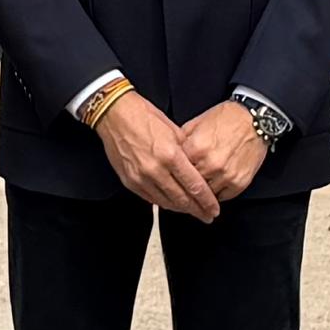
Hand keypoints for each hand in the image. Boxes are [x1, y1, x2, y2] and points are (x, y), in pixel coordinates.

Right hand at [96, 86, 220, 221]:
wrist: (114, 114)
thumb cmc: (144, 116)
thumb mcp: (174, 130)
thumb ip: (187, 152)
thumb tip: (199, 168)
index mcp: (170, 155)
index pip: (194, 186)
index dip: (207, 201)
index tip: (214, 209)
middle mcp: (155, 169)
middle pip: (182, 199)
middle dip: (197, 210)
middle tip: (208, 216)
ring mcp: (141, 177)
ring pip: (166, 202)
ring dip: (181, 209)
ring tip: (192, 211)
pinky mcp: (129, 181)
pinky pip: (150, 199)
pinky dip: (164, 203)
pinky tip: (172, 204)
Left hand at [170, 102, 268, 215]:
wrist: (255, 119)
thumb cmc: (226, 118)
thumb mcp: (196, 123)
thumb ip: (181, 139)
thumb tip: (170, 152)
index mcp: (196, 148)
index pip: (176, 170)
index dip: (173, 173)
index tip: (172, 176)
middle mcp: (210, 164)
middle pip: (190, 185)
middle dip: (186, 185)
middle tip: (184, 187)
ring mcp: (225, 175)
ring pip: (205, 194)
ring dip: (201, 193)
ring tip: (199, 190)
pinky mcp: (239, 182)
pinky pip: (223, 197)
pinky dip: (217, 195)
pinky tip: (213, 189)